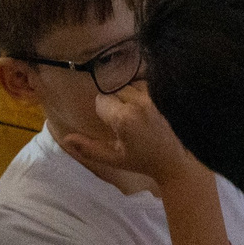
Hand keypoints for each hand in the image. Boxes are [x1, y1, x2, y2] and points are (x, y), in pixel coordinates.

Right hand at [58, 82, 201, 187]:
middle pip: (115, 90)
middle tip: (126, 121)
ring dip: (130, 96)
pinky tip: (149, 108)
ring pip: (130, 85)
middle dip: (116, 103)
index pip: (101, 100)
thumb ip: (89, 148)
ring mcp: (154, 96)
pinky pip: (145, 84)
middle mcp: (138, 102)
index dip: (104, 112)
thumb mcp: (114, 159)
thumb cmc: (143, 161)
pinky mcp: (164, 93)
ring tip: (139, 115)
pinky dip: (143, 92)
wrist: (177, 160)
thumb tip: (66, 138)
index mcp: (123, 118)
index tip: (114, 125)